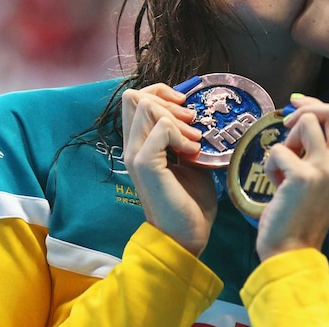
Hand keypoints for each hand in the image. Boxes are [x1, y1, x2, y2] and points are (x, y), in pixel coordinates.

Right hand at [122, 84, 217, 256]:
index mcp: (139, 142)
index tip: (185, 107)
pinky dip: (181, 134)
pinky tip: (192, 152)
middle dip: (169, 101)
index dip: (161, 93)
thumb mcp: (189, 158)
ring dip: (176, 118)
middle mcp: (132, 146)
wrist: (186, 235)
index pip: (135, 98)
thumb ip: (184, 135)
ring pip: (146, 106)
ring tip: (194, 140)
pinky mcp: (145, 164)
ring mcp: (135, 154)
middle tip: (191, 122)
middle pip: (135, 96)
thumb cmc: (189, 200)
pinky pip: (161, 128)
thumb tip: (196, 113)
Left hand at [255, 95, 328, 260]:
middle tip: (287, 123)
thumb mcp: (321, 180)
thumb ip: (318, 151)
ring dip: (286, 141)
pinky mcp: (304, 176)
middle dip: (307, 109)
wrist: (292, 250)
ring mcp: (328, 170)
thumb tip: (300, 114)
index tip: (297, 105)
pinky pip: (279, 149)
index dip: (316, 106)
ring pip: (305, 123)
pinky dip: (271, 165)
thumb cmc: (302, 215)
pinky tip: (276, 186)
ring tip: (283, 167)